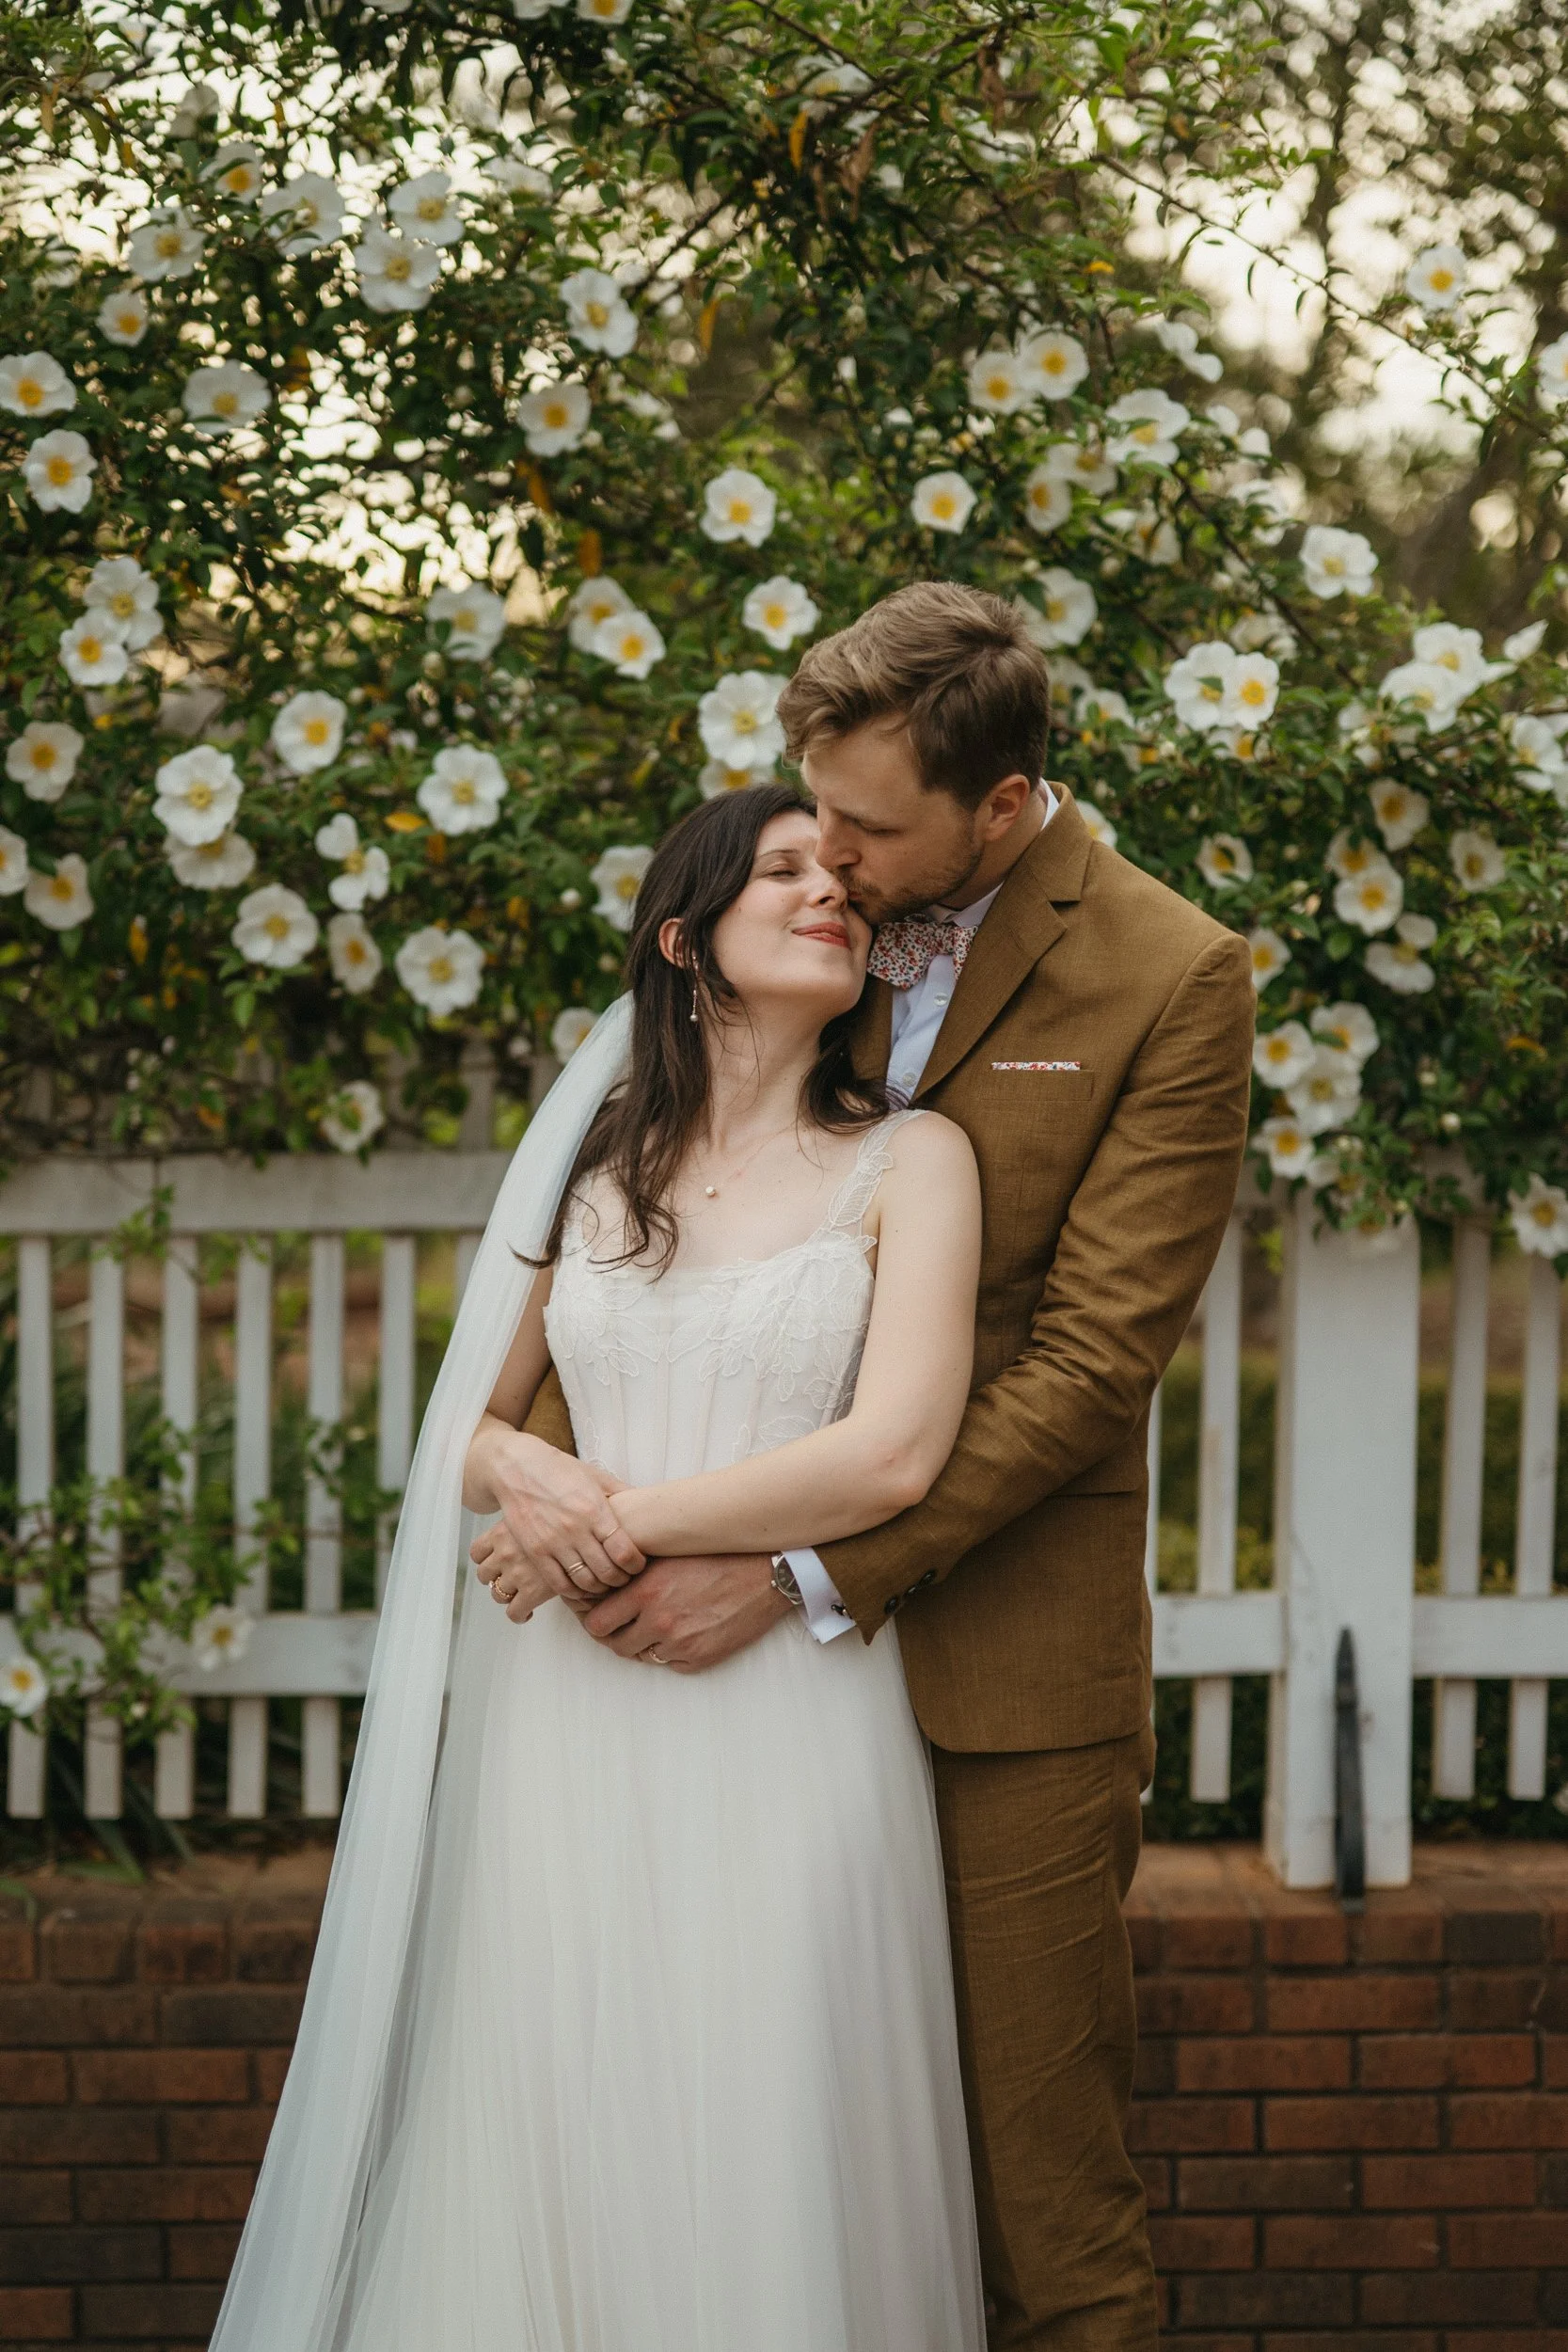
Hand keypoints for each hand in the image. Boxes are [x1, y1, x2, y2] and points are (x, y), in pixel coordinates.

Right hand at [469, 1424, 644, 1602]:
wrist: (515, 1468)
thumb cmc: (559, 1470)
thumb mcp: (595, 1475)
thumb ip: (621, 1493)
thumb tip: (648, 1504)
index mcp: (594, 1509)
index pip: (625, 1551)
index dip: (636, 1565)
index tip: (637, 1565)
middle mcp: (575, 1529)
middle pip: (607, 1571)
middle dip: (621, 1580)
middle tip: (624, 1578)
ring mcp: (552, 1542)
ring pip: (585, 1582)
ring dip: (600, 1588)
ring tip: (605, 1584)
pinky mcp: (534, 1552)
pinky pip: (560, 1584)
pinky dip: (575, 1592)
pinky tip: (581, 1587)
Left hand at [574, 1552, 791, 1672]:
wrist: (767, 1572)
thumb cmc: (718, 1554)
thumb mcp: (668, 1553)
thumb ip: (633, 1572)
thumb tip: (602, 1585)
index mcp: (646, 1592)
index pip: (597, 1624)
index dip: (596, 1620)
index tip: (601, 1614)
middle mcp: (660, 1621)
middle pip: (616, 1645)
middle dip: (618, 1634)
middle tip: (626, 1622)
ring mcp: (681, 1643)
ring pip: (644, 1655)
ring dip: (647, 1642)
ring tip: (662, 1621)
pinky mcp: (701, 1658)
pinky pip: (671, 1664)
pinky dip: (672, 1652)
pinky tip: (685, 1629)